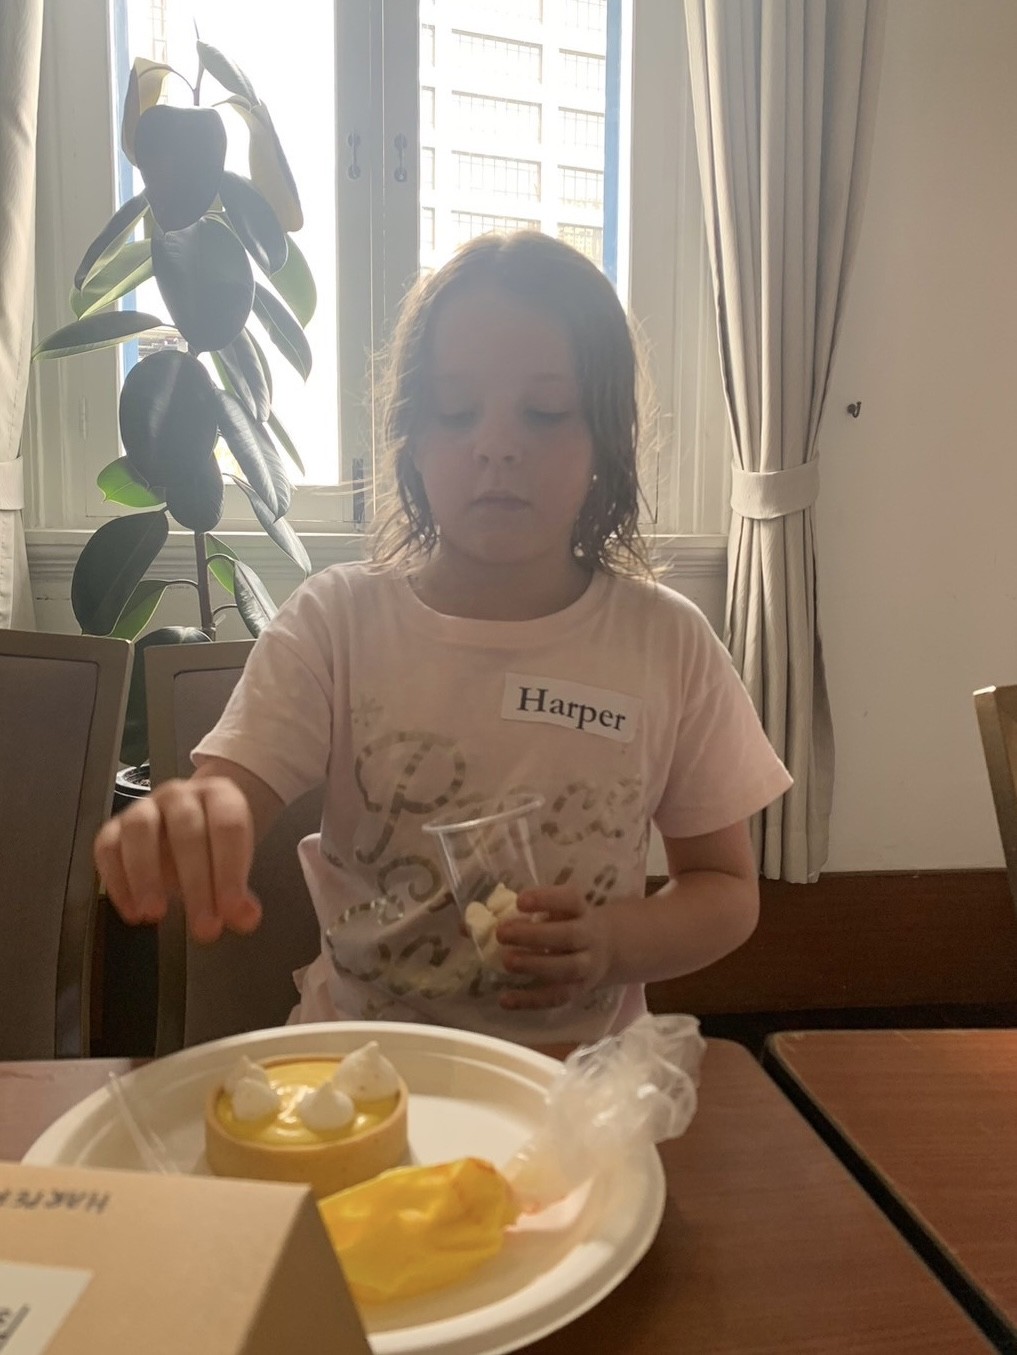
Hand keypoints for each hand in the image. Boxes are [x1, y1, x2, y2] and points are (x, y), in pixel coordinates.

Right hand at [93, 776, 261, 943]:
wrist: (192, 820)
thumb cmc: (215, 846)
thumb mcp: (234, 867)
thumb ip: (239, 894)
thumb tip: (246, 918)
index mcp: (220, 796)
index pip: (228, 826)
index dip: (231, 870)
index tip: (231, 910)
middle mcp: (180, 795)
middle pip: (187, 831)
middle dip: (196, 883)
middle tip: (203, 928)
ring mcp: (144, 807)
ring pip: (140, 830)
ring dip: (146, 875)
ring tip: (155, 915)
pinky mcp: (115, 827)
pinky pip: (108, 847)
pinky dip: (117, 881)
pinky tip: (133, 912)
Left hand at [494, 886, 613, 1010]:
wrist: (607, 948)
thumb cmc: (570, 922)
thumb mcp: (559, 909)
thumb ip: (529, 910)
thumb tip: (481, 919)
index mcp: (581, 910)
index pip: (570, 900)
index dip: (546, 899)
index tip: (520, 901)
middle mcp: (589, 937)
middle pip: (568, 936)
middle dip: (534, 936)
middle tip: (502, 934)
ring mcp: (586, 966)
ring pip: (565, 969)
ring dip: (534, 966)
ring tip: (506, 961)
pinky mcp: (577, 990)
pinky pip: (556, 997)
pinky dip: (530, 1000)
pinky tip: (505, 1000)